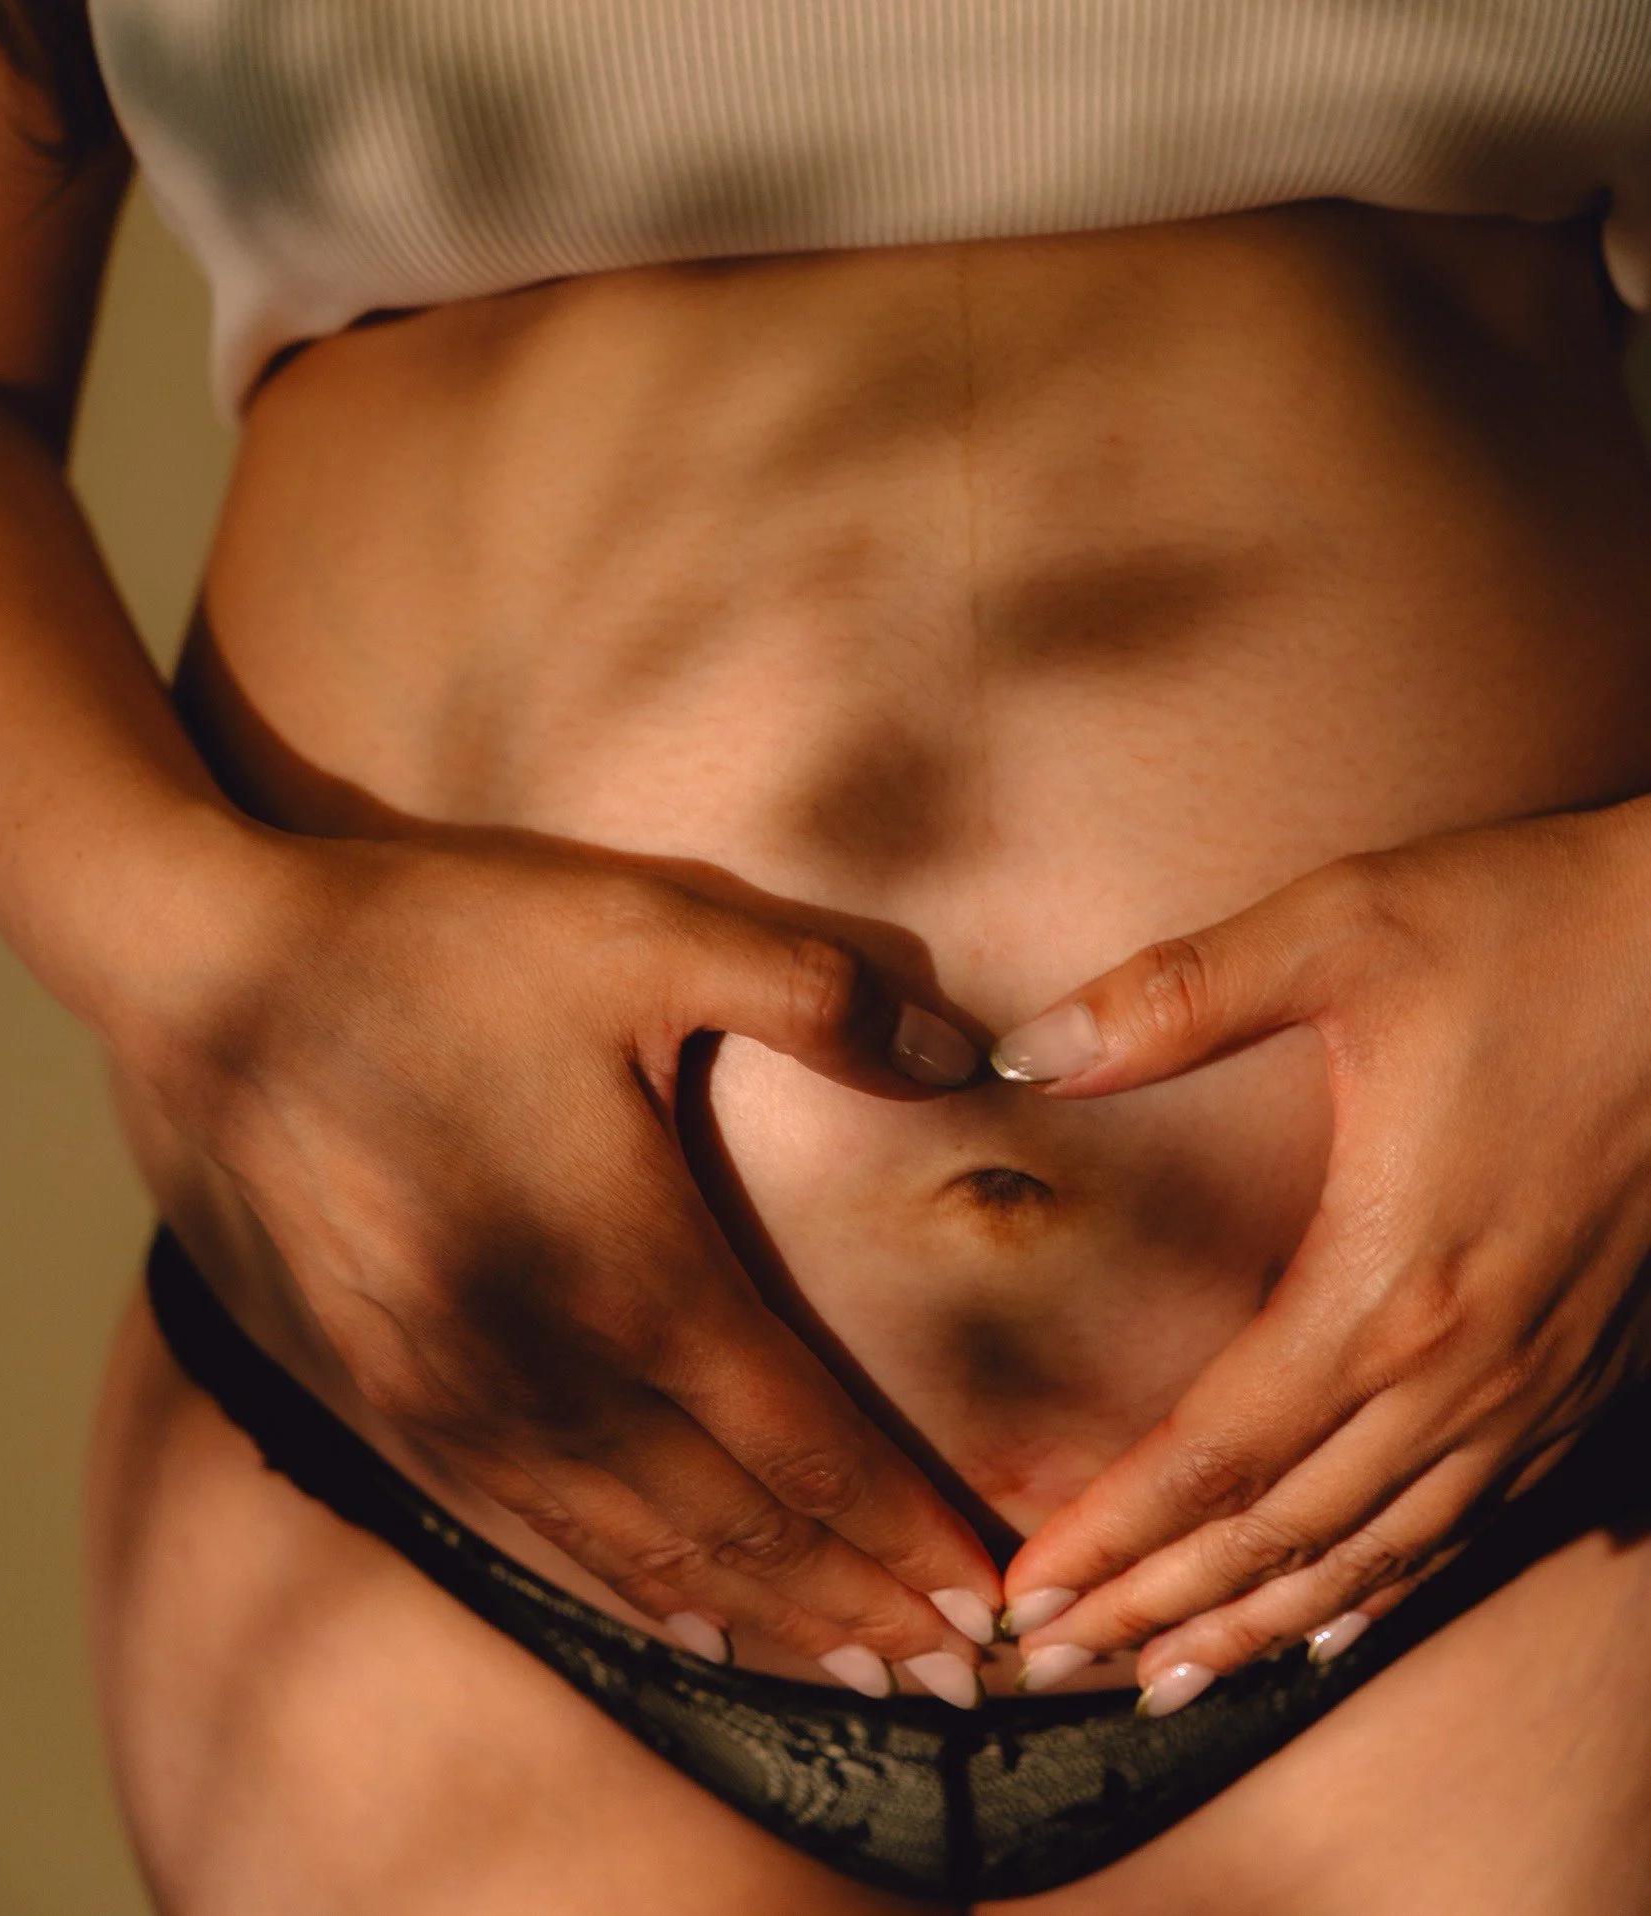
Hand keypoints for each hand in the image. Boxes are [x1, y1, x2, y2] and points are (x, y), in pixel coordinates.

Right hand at [130, 821, 999, 1694]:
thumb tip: (963, 1051)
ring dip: (761, 1620)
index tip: (984, 1603)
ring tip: (852, 1671)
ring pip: (642, 1553)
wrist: (225, 983)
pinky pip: (537, 1528)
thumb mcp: (645, 929)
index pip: (805, 1448)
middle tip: (956, 1675)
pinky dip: (632, 1588)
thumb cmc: (444, 949)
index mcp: (634, 1270)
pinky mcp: (393, 1395)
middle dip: (858, 1608)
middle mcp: (553, 1369)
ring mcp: (462, 1398)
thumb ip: (817, 991)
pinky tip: (681, 1612)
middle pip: (739, 1532)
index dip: (902, 1534)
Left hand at [992, 804, 1650, 1703]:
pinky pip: (1473, 1520)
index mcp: (1386, 1283)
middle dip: (1156, 1611)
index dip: (1110, 1538)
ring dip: (1260, 1621)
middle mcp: (1464, 1368)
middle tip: (1046, 1667)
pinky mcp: (1584, 1366)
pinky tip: (1338, 1613)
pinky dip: (1386, 1584)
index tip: (1020, 1599)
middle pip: (1283, 1535)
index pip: (1214, 1457)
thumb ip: (1174, 998)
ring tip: (1166, 1677)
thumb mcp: (1338, 929)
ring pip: (1378, 1552)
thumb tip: (1022, 1049)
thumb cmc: (1527, 929)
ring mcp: (1535, 1381)